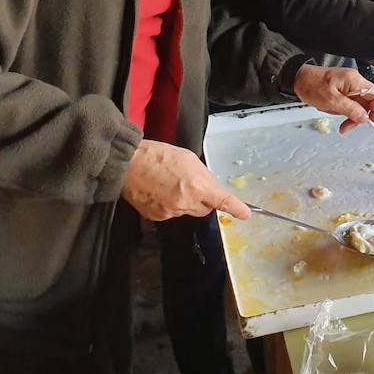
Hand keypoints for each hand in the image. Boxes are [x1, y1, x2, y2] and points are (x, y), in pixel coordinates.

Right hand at [122, 140, 249, 221]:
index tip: (245, 214)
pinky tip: (160, 192)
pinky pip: (171, 213)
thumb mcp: (190, 159)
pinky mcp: (157, 217)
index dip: (235, 208)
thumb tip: (210, 186)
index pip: (222, 201)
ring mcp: (170, 212)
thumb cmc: (159, 156)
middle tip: (191, 185)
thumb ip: (203, 176)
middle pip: (205, 209)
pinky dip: (170, 205)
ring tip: (169, 184)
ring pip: (187, 211)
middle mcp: (186, 203)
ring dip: (185, 201)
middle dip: (203, 200)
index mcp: (198, 186)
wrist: (128, 164)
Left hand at [293, 64, 373, 132]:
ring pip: (357, 105)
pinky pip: (348, 103)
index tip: (371, 123)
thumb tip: (364, 118)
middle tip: (346, 126)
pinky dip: (341, 109)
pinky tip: (330, 108)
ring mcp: (348, 85)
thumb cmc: (311, 84)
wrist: (297, 78)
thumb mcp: (331, 100)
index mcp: (354, 80)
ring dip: (347, 114)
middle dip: (357, 116)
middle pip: (366, 103)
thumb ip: (350, 109)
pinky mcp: (342, 90)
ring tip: (331, 112)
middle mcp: (354, 81)